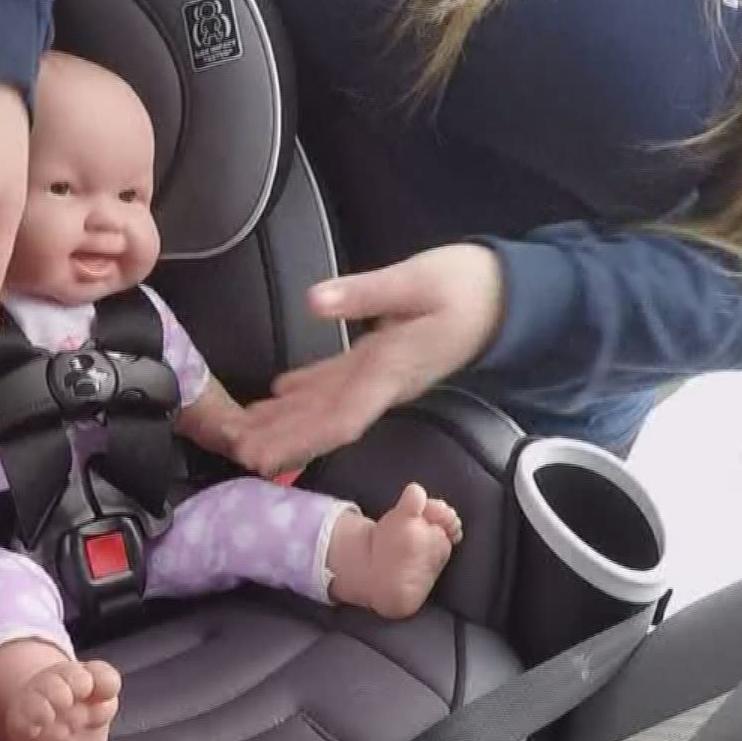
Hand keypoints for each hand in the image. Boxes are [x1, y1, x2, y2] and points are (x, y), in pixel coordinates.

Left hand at [234, 243, 504, 475]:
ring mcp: (380, 377)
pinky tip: (275, 398)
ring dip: (284, 423)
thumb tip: (314, 301)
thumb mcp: (417, 281)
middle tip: (233, 454)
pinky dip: (304, 394)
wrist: (508, 295)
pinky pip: (336, 385)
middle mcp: (382, 384)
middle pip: (324, 423)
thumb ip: (365, 293)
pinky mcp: (380, 361)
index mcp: (390, 371)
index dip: (300, 442)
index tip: (264, 459)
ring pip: (325, 407)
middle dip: (281, 442)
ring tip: (240, 435)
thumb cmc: (467, 285)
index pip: (341, 419)